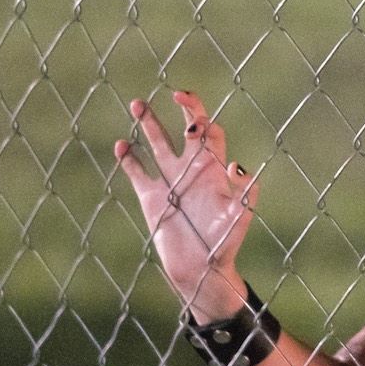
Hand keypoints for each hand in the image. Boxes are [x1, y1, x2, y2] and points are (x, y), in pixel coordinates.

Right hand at [114, 90, 257, 321]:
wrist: (201, 271)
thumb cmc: (224, 244)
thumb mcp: (239, 218)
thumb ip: (244, 194)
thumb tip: (239, 167)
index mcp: (214, 170)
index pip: (211, 133)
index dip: (204, 118)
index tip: (193, 116)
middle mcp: (192, 170)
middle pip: (187, 131)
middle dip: (182, 111)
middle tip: (173, 94)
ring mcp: (170, 182)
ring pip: (158, 144)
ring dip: (149, 123)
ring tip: (137, 103)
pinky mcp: (151, 198)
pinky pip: (138, 172)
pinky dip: (129, 159)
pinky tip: (121, 145)